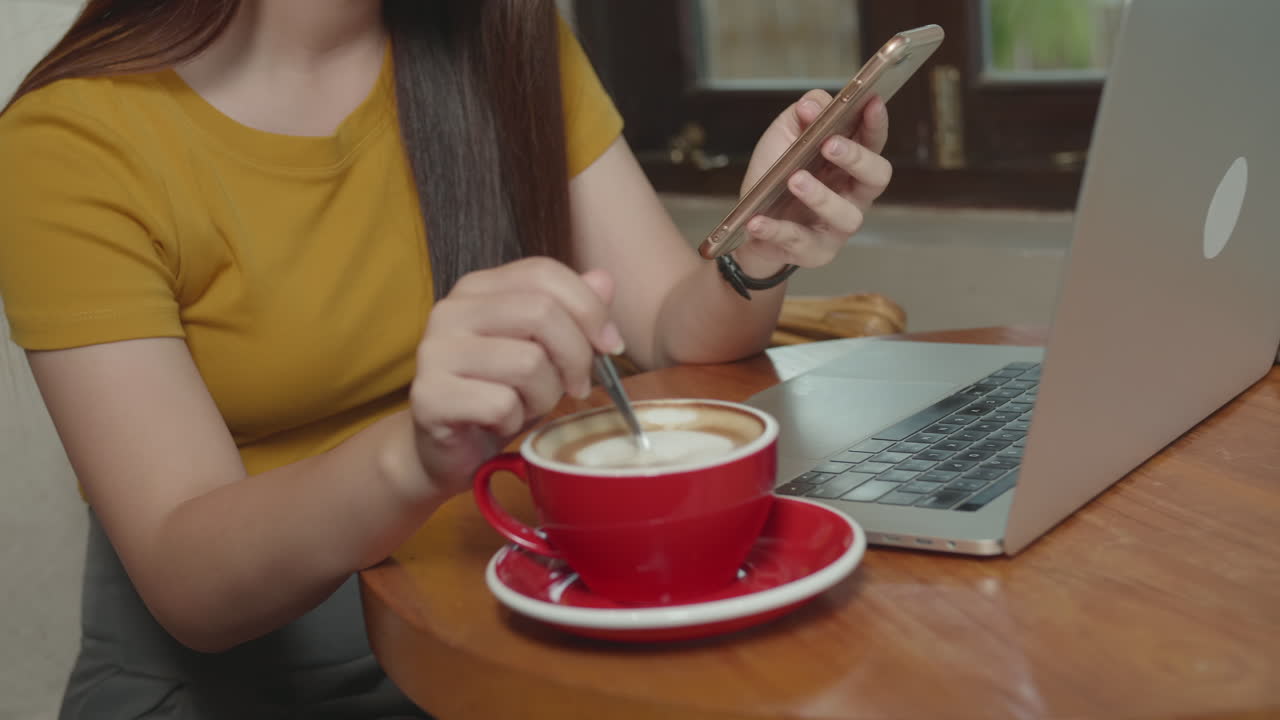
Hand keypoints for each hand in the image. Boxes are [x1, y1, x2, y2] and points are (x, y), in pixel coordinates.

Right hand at [407, 258, 622, 495]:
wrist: (449, 450)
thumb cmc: (501, 394)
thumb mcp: (545, 351)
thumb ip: (572, 312)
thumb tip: (604, 280)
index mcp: (478, 288)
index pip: (544, 272)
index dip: (589, 308)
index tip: (611, 345)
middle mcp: (451, 310)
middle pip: (541, 312)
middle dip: (576, 356)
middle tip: (577, 387)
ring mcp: (435, 351)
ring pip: (527, 362)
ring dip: (545, 395)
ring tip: (529, 405)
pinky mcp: (429, 395)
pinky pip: (501, 404)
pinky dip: (515, 421)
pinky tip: (500, 424)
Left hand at [736, 90, 892, 269]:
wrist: (750, 223)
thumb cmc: (777, 175)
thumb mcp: (785, 135)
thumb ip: (803, 115)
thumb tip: (811, 105)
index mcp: (851, 163)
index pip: (874, 141)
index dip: (876, 122)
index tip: (871, 102)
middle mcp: (853, 195)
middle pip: (876, 177)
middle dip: (856, 158)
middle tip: (829, 144)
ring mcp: (837, 226)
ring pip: (846, 215)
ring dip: (821, 196)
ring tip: (794, 180)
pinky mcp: (815, 252)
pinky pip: (799, 241)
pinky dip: (776, 230)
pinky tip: (758, 220)